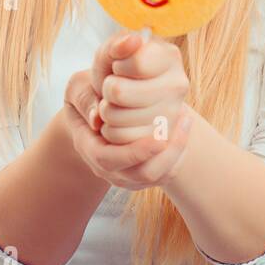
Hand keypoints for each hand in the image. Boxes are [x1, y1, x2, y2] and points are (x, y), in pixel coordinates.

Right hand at [64, 98, 194, 191]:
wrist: (96, 108)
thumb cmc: (87, 93)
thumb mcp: (78, 88)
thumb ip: (85, 99)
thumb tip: (97, 118)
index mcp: (88, 148)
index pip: (109, 160)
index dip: (135, 152)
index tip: (158, 138)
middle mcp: (107, 168)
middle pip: (141, 174)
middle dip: (167, 152)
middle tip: (183, 119)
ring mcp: (127, 174)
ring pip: (159, 176)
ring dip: (177, 150)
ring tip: (186, 117)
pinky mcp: (145, 172)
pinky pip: (168, 171)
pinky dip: (180, 152)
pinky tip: (184, 124)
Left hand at [97, 32, 189, 148]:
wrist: (122, 100)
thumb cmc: (115, 71)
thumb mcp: (108, 53)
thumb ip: (116, 45)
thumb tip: (134, 40)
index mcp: (170, 56)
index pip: (134, 63)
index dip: (116, 66)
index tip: (119, 66)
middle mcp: (178, 85)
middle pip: (119, 92)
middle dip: (107, 90)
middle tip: (114, 87)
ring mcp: (172, 116)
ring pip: (117, 119)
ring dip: (106, 112)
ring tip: (116, 105)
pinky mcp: (161, 141)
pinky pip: (120, 141)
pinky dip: (111, 132)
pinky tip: (119, 122)